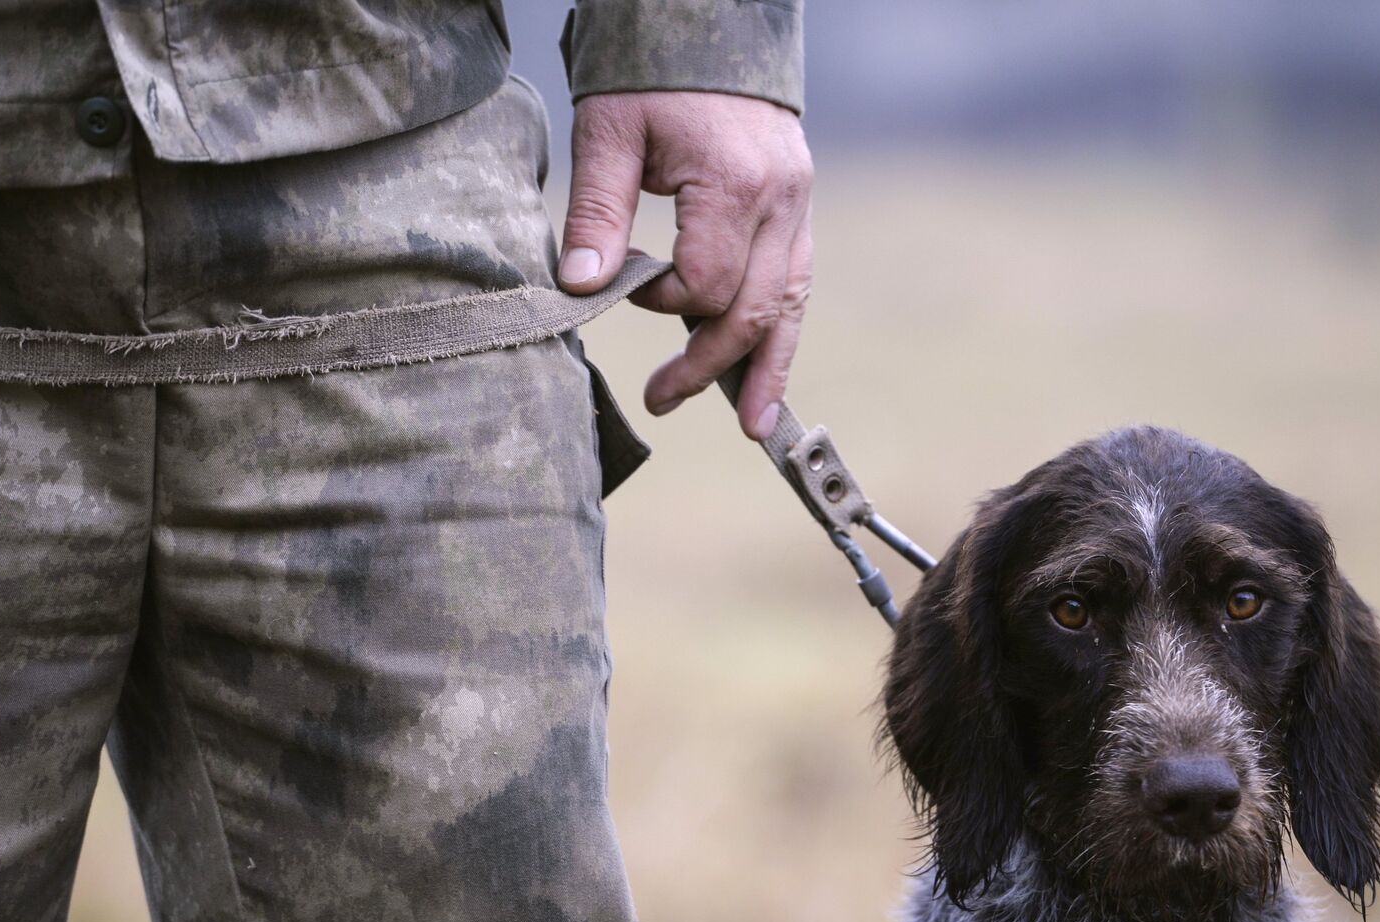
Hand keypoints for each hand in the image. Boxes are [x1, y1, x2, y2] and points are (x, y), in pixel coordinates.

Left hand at [558, 91, 813, 441]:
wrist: (709, 20)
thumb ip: (597, 214)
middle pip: (755, 310)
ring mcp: (799, 203)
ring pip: (791, 304)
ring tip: (752, 423)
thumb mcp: (610, 135)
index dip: (661, 305)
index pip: (704, 285)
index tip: (627, 288)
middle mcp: (781, 201)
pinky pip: (796, 280)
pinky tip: (764, 368)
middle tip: (664, 399)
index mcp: (735, 185)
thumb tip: (579, 288)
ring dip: (769, 367)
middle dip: (712, 365)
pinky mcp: (799, 205)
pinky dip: (779, 327)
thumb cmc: (652, 76)